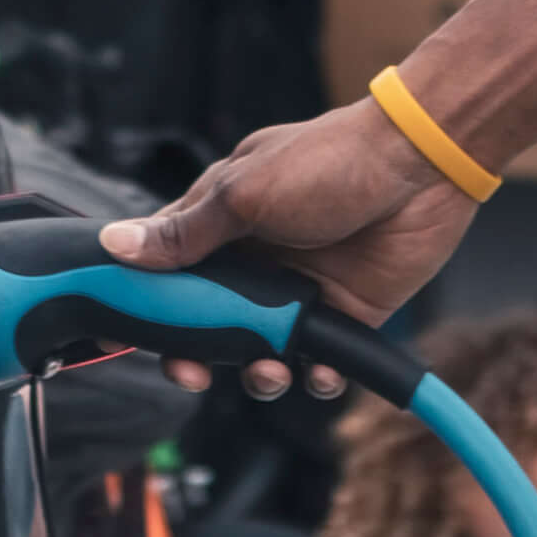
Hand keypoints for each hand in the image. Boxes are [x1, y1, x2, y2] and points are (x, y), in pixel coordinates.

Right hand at [106, 97, 477, 398]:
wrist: (420, 165)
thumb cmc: (331, 160)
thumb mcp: (245, 194)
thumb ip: (185, 232)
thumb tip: (116, 244)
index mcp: (223, 221)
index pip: (169, 270)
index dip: (151, 309)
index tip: (140, 342)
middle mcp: (257, 258)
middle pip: (211, 324)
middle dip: (202, 357)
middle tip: (199, 374)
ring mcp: (300, 288)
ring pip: (261, 352)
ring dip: (258, 374)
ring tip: (271, 370)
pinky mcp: (345, 312)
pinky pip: (319, 361)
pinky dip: (315, 376)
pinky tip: (318, 370)